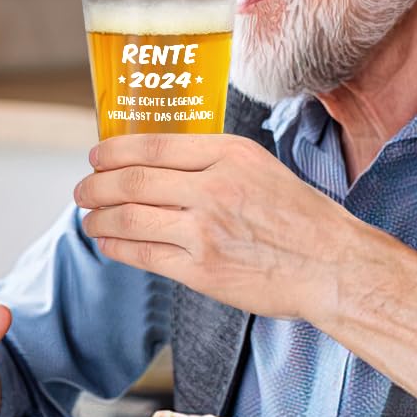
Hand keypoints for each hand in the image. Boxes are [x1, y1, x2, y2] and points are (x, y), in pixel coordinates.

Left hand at [74, 133, 370, 322]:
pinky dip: (116, 246)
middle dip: (94, 185)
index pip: (152, 146)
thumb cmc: (300, 217)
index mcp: (228, 155)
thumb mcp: (260, 167)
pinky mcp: (201, 270)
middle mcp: (213, 188)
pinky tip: (107, 242)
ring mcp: (205, 231)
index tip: (96, 156)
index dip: (113, 151)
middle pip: (130, 181)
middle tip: (82, 189)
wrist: (334, 266)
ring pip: (128, 218)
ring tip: (88, 217)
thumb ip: (211, 160)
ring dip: (97, 217)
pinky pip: (142, 254)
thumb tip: (154, 160)